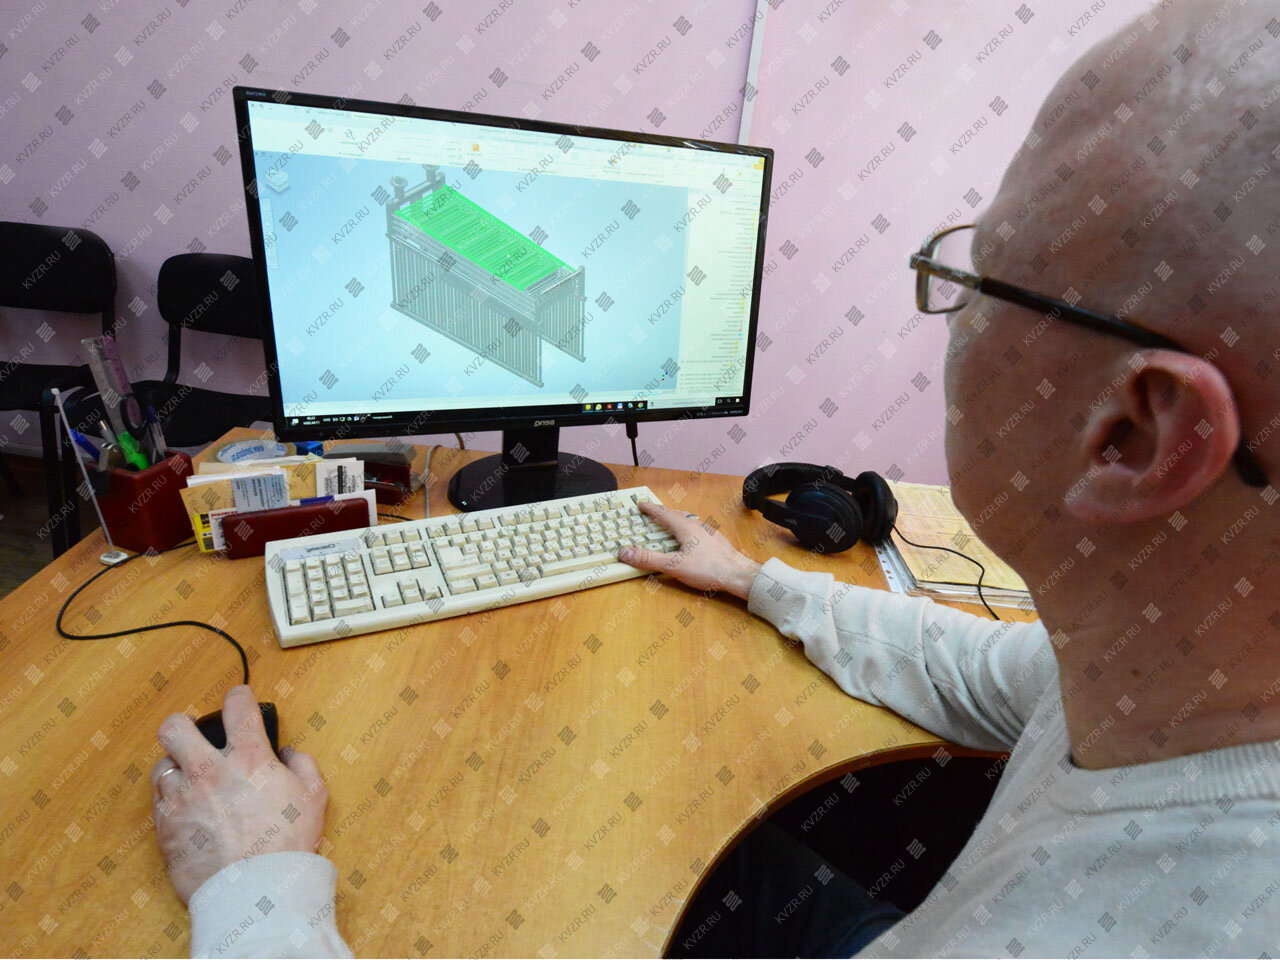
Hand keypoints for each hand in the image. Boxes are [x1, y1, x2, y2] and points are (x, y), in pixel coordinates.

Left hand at [151, 685, 327, 903]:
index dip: (239, 696)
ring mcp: (182, 798)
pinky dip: (170, 799)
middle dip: (182, 724)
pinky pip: (158, 801)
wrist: (254, 891)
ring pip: (161, 766)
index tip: (239, 698)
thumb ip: (303, 766)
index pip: (237, 707)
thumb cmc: (287, 844)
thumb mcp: (314, 797)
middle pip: (175, 728)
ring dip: (176, 768)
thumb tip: (289, 753)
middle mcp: (209, 770)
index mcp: (248, 757)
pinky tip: (185, 808)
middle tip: (192, 734)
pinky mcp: (165, 827)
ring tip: (188, 780)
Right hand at [619, 501, 762, 600]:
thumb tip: (625, 552)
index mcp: (685, 527)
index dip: (650, 508)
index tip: (640, 503)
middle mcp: (697, 525)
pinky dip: (686, 529)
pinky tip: (689, 539)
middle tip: (652, 513)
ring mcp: (708, 532)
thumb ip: (649, 559)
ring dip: (675, 520)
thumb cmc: (709, 569)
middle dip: (662, 513)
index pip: (662, 513)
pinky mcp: (716, 540)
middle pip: (675, 515)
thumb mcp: (674, 566)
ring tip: (668, 523)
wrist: (738, 574)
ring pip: (688, 521)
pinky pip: (697, 529)